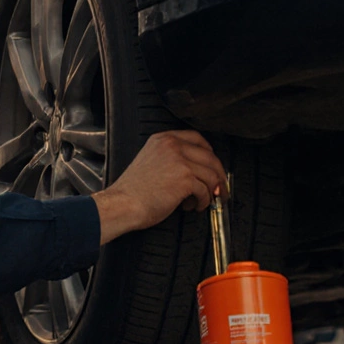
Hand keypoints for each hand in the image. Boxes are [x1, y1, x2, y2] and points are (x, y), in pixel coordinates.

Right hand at [91, 130, 226, 244]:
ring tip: (200, 201)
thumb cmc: (133, 190)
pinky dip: (203, 201)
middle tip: (220, 188)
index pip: (196, 138)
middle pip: (210, 157)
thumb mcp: (150, 160)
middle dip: (218, 175)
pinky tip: (193, 206)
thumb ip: (171, 158)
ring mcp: (180, 161)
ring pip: (211, 175)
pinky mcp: (185, 179)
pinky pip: (206, 190)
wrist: (123, 204)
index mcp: (163, 139)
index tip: (212, 165)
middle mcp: (173, 146)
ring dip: (211, 191)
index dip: (209, 153)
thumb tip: (196, 169)